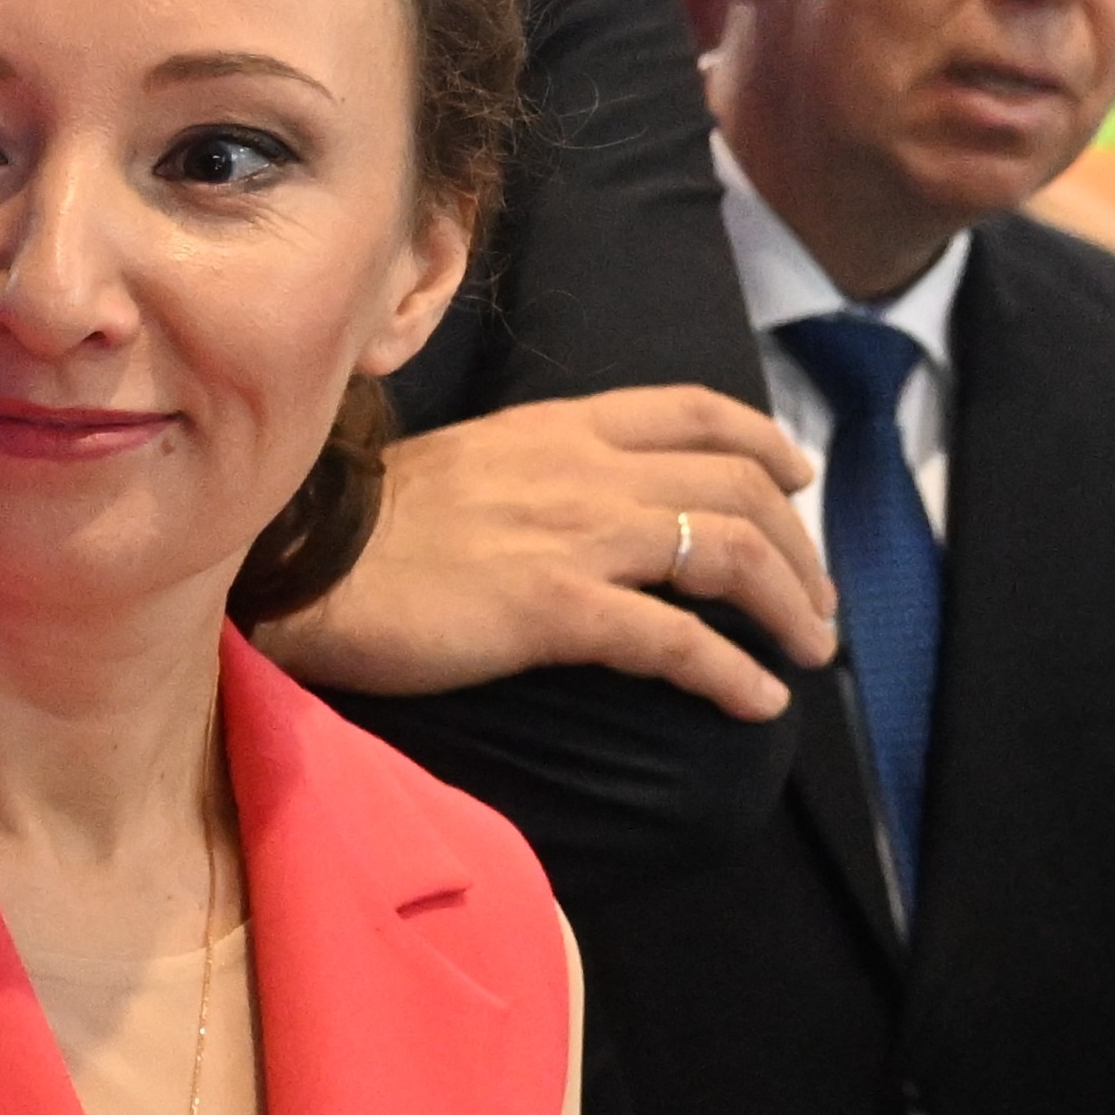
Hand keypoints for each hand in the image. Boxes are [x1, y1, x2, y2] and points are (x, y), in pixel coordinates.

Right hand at [254, 392, 836, 724]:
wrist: (298, 565)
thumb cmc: (358, 530)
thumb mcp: (462, 464)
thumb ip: (530, 469)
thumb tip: (568, 505)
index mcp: (559, 427)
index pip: (695, 412)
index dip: (765, 443)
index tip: (796, 479)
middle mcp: (586, 469)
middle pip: (737, 488)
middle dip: (798, 544)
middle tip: (816, 598)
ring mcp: (576, 536)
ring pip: (729, 554)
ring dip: (791, 604)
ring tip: (810, 647)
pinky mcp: (556, 609)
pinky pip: (675, 640)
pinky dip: (733, 674)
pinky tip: (760, 702)